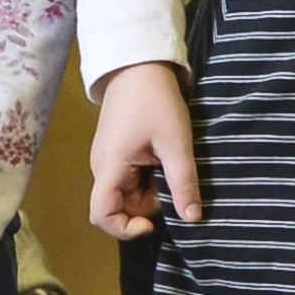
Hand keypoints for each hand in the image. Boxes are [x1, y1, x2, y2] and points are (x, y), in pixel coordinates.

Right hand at [83, 62, 205, 237]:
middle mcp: (103, 169)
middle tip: (177, 187)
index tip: (154, 223)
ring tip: (175, 168)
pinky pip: (134, 179)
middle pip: (121, 206)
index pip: (101, 215)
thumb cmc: (155, 101)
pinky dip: (153, 179)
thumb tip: (193, 219)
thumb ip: (183, 182)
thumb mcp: (175, 143)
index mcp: (108, 168)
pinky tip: (169, 162)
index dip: (124, 229)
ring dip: (154, 192)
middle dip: (150, 207)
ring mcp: (110, 161)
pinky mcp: (120, 154)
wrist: (139, 66)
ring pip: (130, 194)